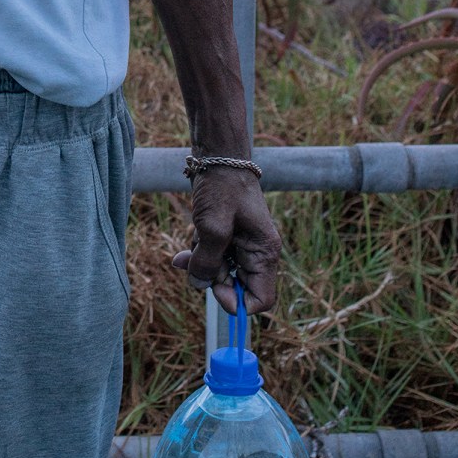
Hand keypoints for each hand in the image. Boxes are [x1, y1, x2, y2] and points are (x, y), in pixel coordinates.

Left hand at [172, 167, 280, 314]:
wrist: (217, 156)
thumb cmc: (221, 186)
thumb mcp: (213, 226)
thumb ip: (207, 261)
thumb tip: (199, 286)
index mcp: (265, 253)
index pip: (261, 299)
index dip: (236, 301)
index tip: (214, 287)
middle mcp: (257, 253)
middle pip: (237, 287)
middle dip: (213, 278)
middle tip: (196, 259)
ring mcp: (242, 245)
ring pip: (221, 272)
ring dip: (203, 261)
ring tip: (196, 236)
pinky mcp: (227, 237)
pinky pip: (213, 257)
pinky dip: (200, 251)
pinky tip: (192, 235)